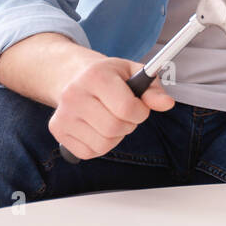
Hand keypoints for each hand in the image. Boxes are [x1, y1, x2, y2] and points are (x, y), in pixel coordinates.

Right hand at [47, 56, 174, 160]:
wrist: (74, 76)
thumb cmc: (109, 76)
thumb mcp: (133, 73)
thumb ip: (152, 89)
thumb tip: (168, 104)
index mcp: (96, 76)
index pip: (127, 108)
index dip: (141, 112)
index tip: (139, 107)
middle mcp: (74, 94)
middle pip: (115, 127)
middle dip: (129, 124)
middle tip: (126, 114)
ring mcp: (63, 114)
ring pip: (103, 144)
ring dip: (116, 136)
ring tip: (111, 119)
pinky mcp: (57, 130)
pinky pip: (88, 152)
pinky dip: (100, 146)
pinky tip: (98, 128)